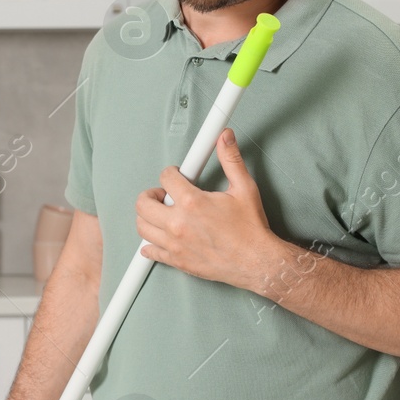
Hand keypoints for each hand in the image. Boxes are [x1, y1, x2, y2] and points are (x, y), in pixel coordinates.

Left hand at [135, 128, 281, 289]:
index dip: (171, 172)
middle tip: (163, 195)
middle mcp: (179, 223)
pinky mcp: (176, 260)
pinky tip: (159, 237)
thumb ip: (231, 160)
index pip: (165, 177)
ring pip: (142, 226)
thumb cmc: (251, 228)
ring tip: (161, 213)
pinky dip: (149, 244)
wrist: (257, 261)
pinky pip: (149, 251)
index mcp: (192, 202)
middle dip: (151, 194)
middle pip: (143, 203)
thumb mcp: (244, 188)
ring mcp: (175, 243)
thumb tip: (225, 137)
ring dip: (147, 217)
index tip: (175, 175)